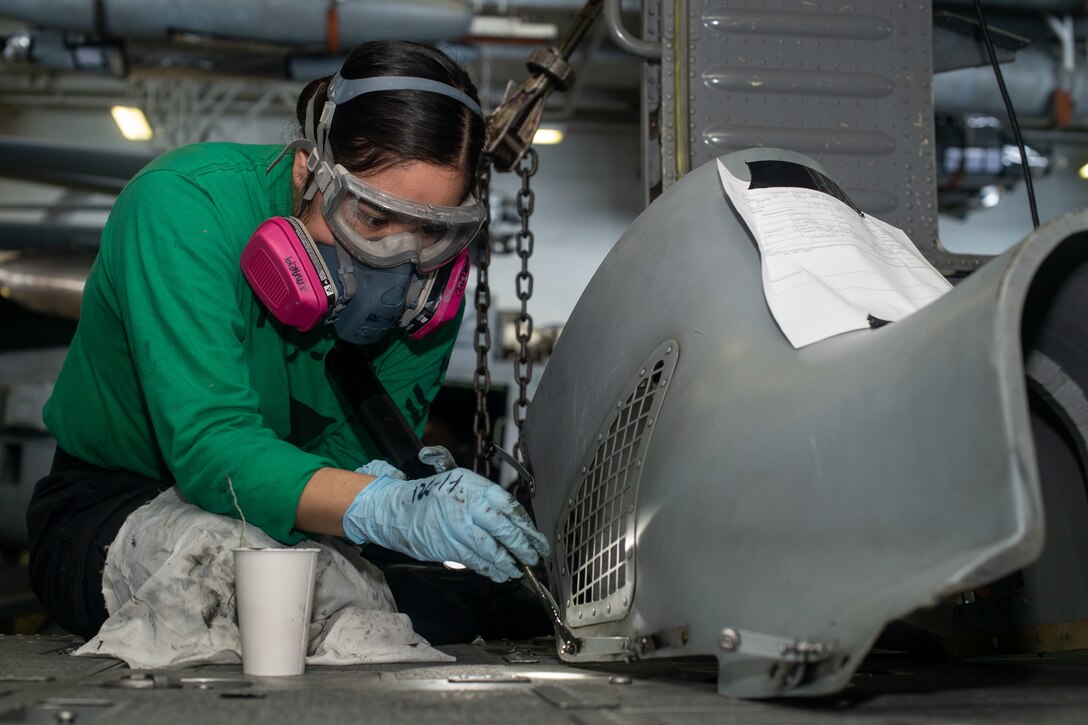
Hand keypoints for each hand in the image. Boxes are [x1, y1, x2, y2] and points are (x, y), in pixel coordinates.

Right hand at [343, 462, 549, 581]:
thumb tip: (515, 523)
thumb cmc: (433, 496)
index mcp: (474, 486)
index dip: (527, 526)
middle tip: (533, 558)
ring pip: (491, 549)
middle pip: (504, 529)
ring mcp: (457, 526)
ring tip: (517, 570)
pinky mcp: (447, 546)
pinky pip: (475, 560)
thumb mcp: (461, 484)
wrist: (396, 509)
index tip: (538, 539)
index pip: (509, 506)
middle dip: (522, 547)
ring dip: (508, 563)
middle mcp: (467, 504)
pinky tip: (499, 573)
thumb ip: (485, 499)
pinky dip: (490, 569)